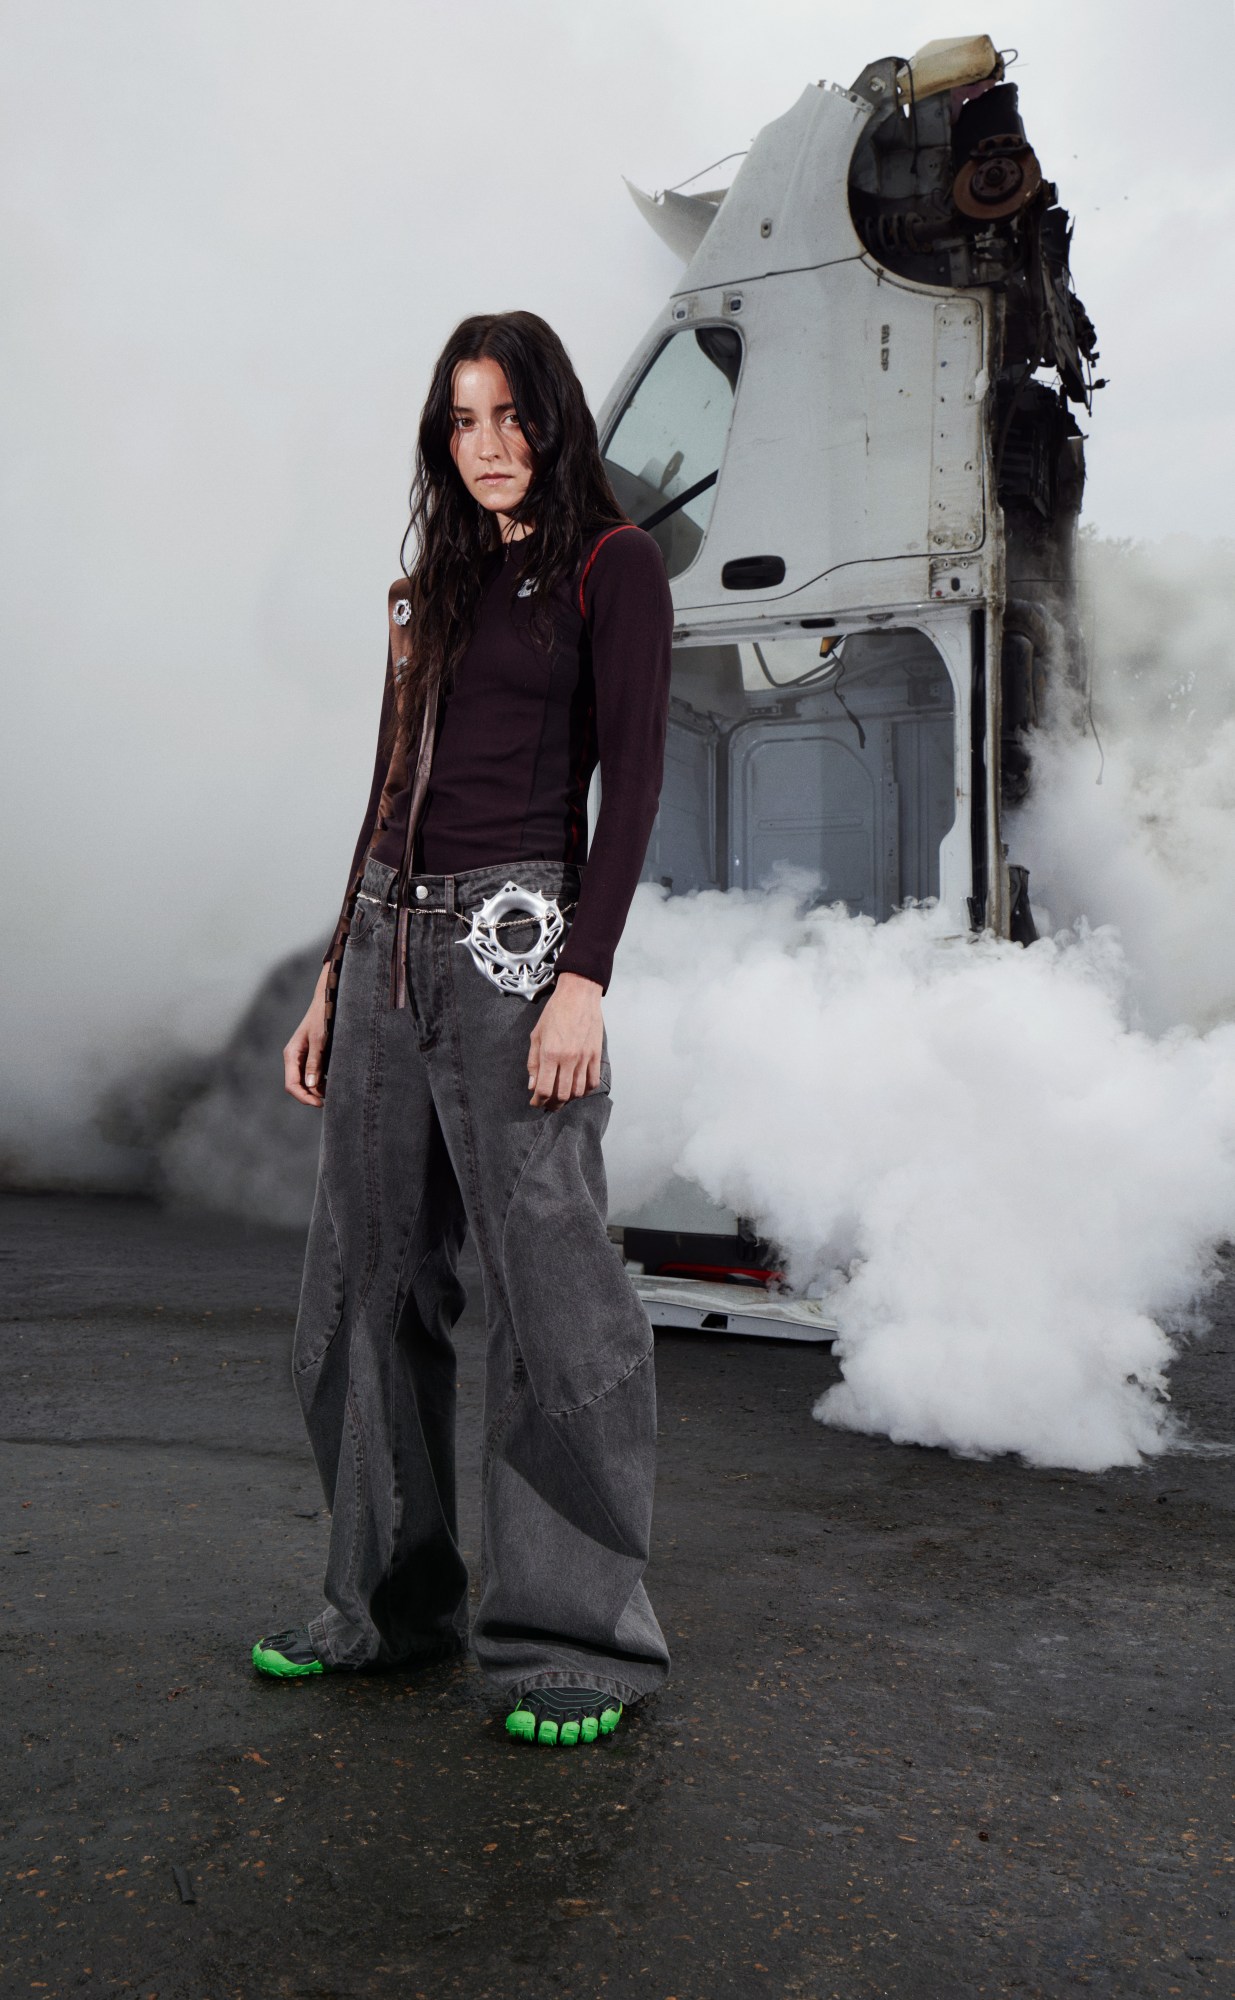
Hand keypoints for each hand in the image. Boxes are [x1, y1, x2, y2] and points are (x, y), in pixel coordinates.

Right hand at [283, 963, 330, 1107]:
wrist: (328, 1000)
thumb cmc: (323, 1017)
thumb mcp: (320, 1040)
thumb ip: (315, 1062)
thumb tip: (310, 1085)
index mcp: (292, 1054)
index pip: (292, 1084)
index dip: (304, 1097)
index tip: (320, 1103)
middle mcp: (295, 1058)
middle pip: (298, 1085)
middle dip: (311, 1095)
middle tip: (329, 1101)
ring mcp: (303, 1057)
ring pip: (307, 1081)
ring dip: (318, 1089)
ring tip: (334, 1091)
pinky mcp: (312, 1056)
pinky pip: (314, 1074)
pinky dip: (322, 1081)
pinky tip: (334, 1081)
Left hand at [527, 972, 602, 1109]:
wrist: (579, 996)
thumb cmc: (555, 1012)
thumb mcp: (536, 1035)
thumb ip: (533, 1062)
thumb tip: (532, 1085)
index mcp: (550, 1054)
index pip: (544, 1089)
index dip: (538, 1101)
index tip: (535, 1103)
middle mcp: (568, 1059)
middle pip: (562, 1095)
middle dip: (553, 1105)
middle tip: (547, 1105)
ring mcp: (584, 1058)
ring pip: (579, 1091)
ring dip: (569, 1099)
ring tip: (561, 1098)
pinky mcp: (596, 1055)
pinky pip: (593, 1081)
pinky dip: (586, 1090)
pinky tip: (578, 1089)